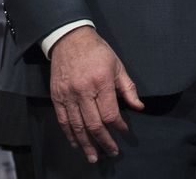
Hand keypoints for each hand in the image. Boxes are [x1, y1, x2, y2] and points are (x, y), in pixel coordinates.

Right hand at [47, 26, 142, 163]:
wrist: (69, 38)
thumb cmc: (97, 51)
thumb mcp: (117, 66)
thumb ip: (128, 88)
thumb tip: (138, 107)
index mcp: (101, 82)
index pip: (110, 113)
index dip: (118, 126)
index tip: (124, 131)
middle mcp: (83, 90)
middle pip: (94, 124)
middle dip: (104, 142)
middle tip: (112, 152)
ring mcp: (68, 94)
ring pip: (77, 126)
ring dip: (86, 144)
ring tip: (93, 157)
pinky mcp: (57, 96)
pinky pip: (63, 120)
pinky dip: (70, 134)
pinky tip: (76, 144)